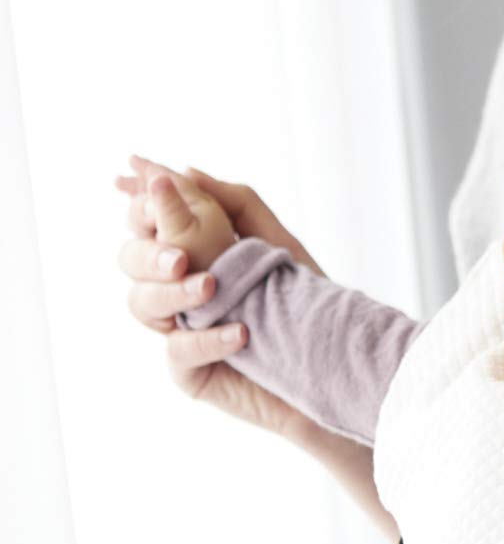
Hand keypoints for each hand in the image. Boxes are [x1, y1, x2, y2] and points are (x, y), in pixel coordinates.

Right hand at [114, 154, 324, 439]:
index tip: (139, 181)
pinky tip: (240, 331)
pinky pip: (178, 351)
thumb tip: (188, 170)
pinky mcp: (190, 372)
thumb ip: (237, 204)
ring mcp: (179, 331)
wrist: (331, 364)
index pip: (150, 223)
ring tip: (212, 288)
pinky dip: (207, 339)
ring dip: (173, 292)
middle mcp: (176, 290)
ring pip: (142, 303)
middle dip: (149, 254)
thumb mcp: (278, 243)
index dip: (141, 203)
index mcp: (192, 255)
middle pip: (131, 260)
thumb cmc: (305, 301)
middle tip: (179, 257)